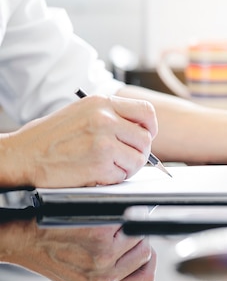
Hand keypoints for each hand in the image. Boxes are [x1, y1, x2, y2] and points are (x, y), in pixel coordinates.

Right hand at [0, 94, 156, 186]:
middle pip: (145, 139)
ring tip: (108, 166)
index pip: (146, 111)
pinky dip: (114, 178)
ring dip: (127, 167)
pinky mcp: (99, 164)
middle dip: (139, 152)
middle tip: (126, 158)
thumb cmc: (50, 137)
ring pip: (138, 159)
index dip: (150, 127)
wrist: (22, 155)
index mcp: (101, 102)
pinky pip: (123, 175)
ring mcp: (103, 141)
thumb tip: (141, 130)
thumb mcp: (81, 112)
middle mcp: (104, 119)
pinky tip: (97, 173)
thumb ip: (111, 116)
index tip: (146, 136)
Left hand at [0, 219, 155, 280]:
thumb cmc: (49, 253)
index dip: (145, 263)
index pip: (146, 280)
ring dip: (128, 227)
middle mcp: (104, 278)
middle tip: (117, 235)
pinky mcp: (101, 236)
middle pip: (146, 254)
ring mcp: (104, 257)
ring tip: (107, 227)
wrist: (23, 239)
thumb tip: (139, 255)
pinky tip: (100, 219)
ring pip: (140, 236)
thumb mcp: (83, 277)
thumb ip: (112, 273)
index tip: (139, 252)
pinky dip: (118, 215)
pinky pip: (127, 221)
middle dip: (136, 241)